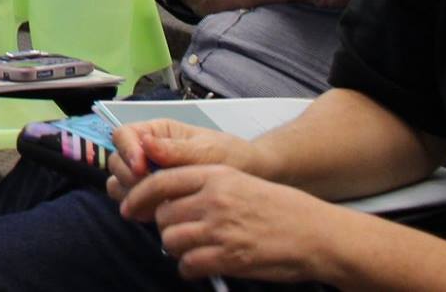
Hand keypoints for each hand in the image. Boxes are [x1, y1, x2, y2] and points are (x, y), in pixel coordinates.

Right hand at [107, 120, 260, 211]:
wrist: (250, 178)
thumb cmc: (230, 156)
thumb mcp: (206, 151)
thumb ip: (175, 150)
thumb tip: (145, 144)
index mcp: (156, 132)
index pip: (123, 135)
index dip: (126, 151)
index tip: (142, 169)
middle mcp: (146, 151)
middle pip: (116, 161)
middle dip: (129, 177)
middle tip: (151, 191)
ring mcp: (147, 175)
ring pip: (118, 183)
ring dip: (130, 195)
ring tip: (154, 205)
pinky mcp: (151, 196)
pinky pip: (130, 202)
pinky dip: (137, 208)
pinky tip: (156, 214)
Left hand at [133, 165, 340, 283]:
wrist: (316, 234)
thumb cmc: (280, 208)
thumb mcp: (239, 182)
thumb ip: (204, 185)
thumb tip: (169, 198)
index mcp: (215, 176)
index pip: (160, 182)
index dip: (138, 196)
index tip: (129, 207)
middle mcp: (214, 200)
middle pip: (163, 214)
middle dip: (164, 226)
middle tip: (177, 233)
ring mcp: (220, 229)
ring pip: (171, 240)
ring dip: (176, 248)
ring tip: (192, 250)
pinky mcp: (229, 257)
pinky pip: (188, 265)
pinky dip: (189, 268)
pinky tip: (200, 266)